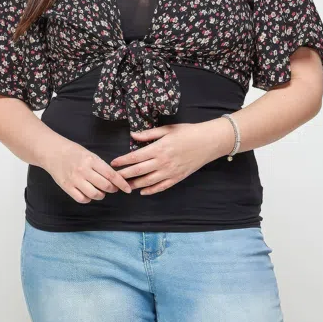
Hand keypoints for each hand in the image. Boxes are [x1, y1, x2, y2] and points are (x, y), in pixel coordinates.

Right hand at [44, 139, 132, 202]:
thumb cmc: (74, 152)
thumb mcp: (90, 154)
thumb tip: (114, 178)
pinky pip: (82, 199)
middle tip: (112, 188)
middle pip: (105, 186)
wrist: (53, 152)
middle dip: (112, 189)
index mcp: (91, 160)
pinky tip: (88, 194)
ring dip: (101, 195)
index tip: (128, 189)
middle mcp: (84, 170)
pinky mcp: (67, 187)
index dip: (121, 183)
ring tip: (100, 191)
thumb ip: (101, 166)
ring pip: (94, 194)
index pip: (111, 174)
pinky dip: (88, 199)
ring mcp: (74, 179)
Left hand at [110, 121, 229, 195]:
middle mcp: (163, 161)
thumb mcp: (168, 129)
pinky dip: (151, 191)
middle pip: (138, 171)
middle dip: (125, 175)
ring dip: (135, 184)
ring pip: (148, 181)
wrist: (208, 142)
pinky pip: (162, 187)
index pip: (136, 156)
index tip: (114, 163)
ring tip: (125, 186)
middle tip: (114, 177)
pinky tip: (143, 192)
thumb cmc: (188, 132)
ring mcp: (170, 171)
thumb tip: (133, 135)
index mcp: (159, 148)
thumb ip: (149, 134)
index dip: (123, 161)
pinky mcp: (177, 178)